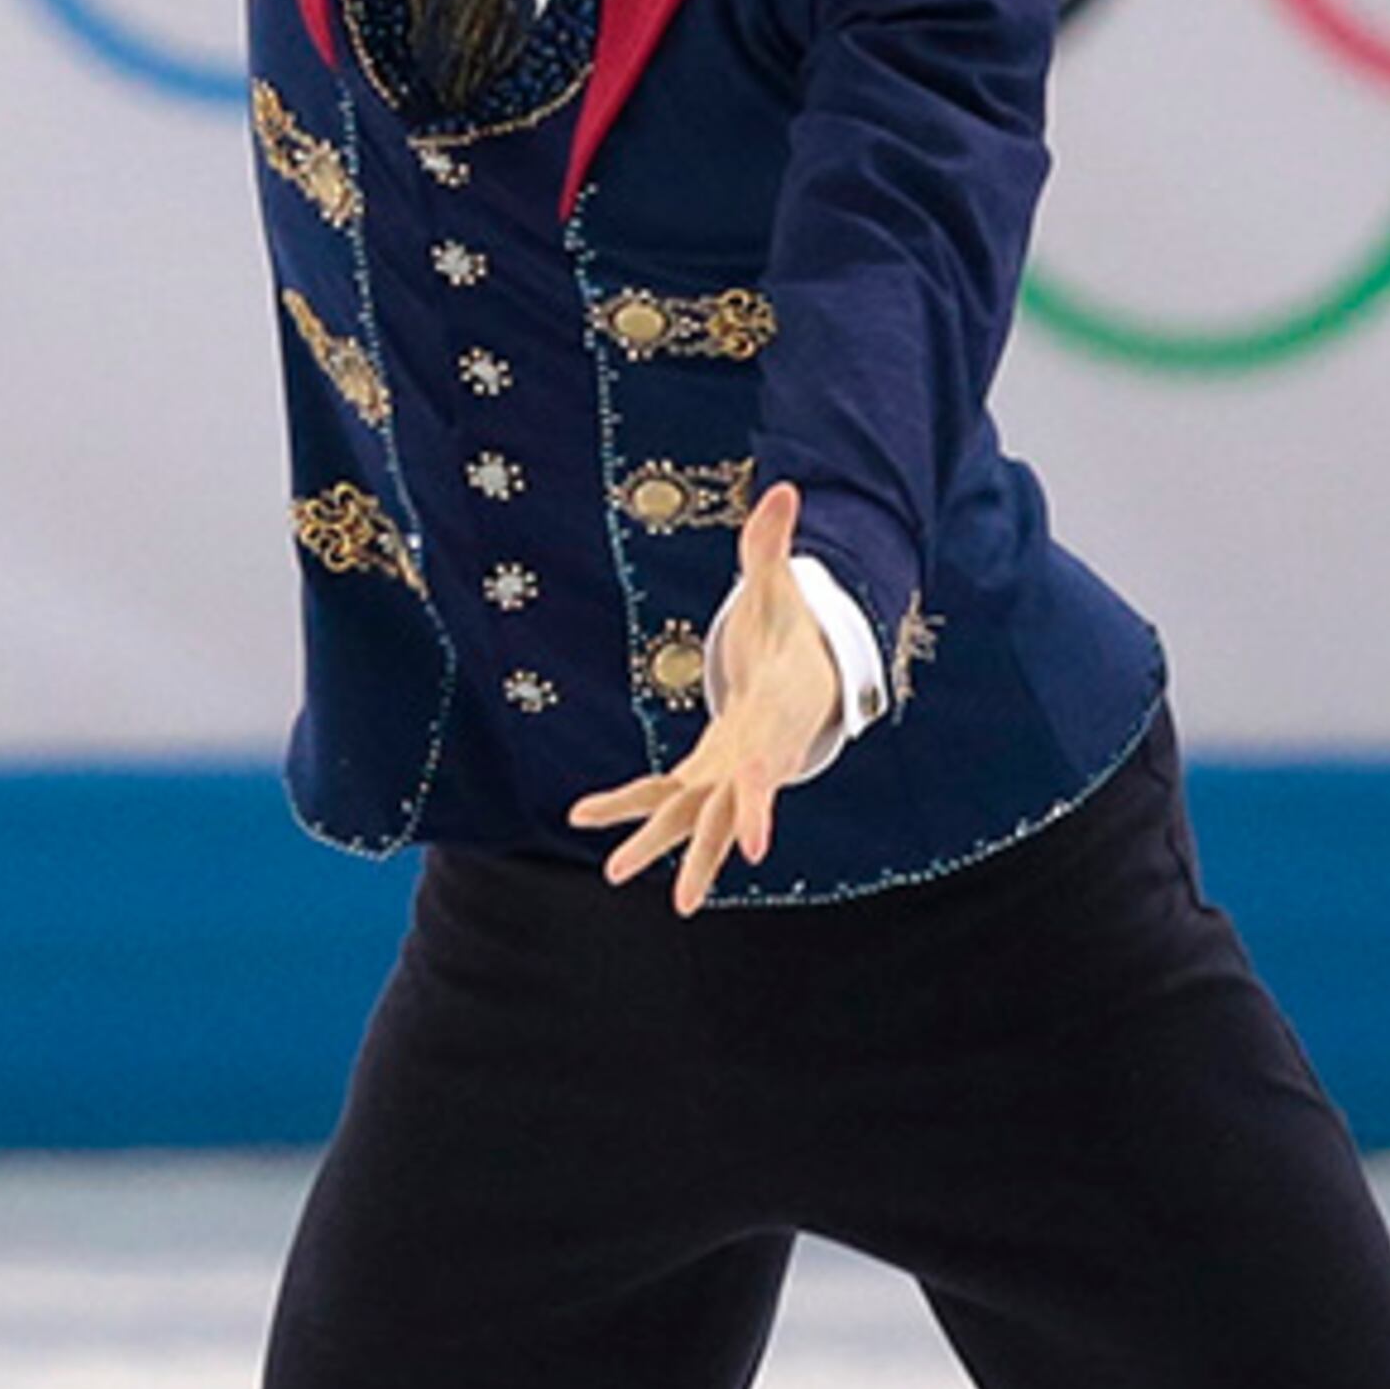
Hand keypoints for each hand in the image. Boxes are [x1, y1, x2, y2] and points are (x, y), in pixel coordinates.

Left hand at [566, 482, 840, 910]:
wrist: (803, 675)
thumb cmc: (789, 633)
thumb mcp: (778, 586)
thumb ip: (772, 543)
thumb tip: (783, 487)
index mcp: (770, 729)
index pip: (764, 775)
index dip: (756, 808)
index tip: (752, 848)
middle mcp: (748, 763)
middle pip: (726, 816)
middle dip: (704, 854)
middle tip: (683, 901)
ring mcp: (724, 772)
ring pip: (692, 819)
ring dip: (658, 847)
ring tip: (616, 874)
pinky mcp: (703, 770)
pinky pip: (663, 793)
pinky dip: (628, 805)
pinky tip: (586, 815)